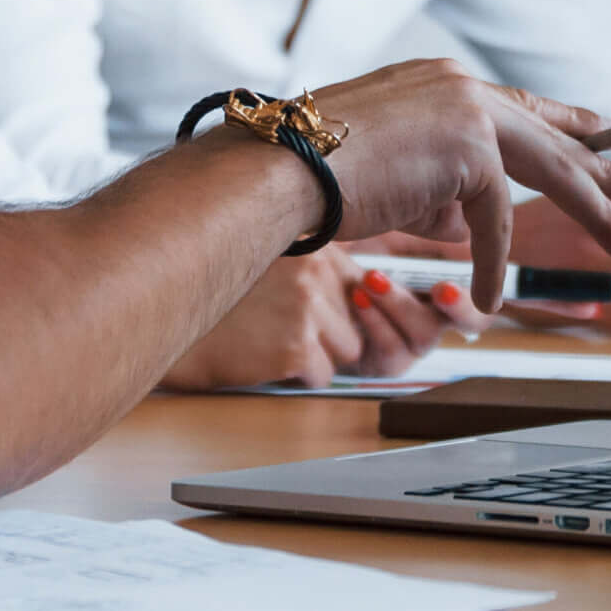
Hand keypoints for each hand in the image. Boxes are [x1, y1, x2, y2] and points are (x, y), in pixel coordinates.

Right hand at [159, 250, 479, 390]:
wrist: (157, 305)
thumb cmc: (220, 288)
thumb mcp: (287, 259)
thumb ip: (339, 267)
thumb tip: (394, 291)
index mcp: (325, 237)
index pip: (400, 270)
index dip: (431, 300)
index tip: (453, 303)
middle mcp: (325, 263)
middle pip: (386, 321)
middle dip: (382, 337)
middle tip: (349, 336)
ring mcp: (312, 302)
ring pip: (355, 351)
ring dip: (324, 353)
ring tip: (279, 328)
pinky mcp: (296, 341)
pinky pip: (324, 374)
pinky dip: (299, 371)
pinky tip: (266, 348)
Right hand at [306, 59, 610, 312]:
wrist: (284, 167)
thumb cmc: (316, 173)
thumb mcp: (392, 174)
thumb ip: (438, 189)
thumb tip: (465, 221)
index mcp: (440, 83)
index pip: (515, 103)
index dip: (561, 119)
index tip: (598, 126)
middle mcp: (459, 87)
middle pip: (546, 133)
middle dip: (598, 165)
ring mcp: (468, 112)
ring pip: (546, 169)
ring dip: (589, 209)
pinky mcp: (470, 149)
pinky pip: (495, 220)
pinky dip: (489, 263)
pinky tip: (486, 296)